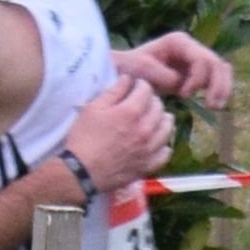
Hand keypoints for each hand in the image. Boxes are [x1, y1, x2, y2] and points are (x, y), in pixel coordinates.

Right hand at [67, 71, 175, 190]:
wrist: (82, 171)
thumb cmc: (83, 137)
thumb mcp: (93, 108)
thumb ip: (113, 92)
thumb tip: (128, 79)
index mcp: (131, 112)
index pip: (146, 90)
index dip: (141, 85)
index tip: (135, 86)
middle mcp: (145, 129)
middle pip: (160, 108)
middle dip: (152, 100)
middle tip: (143, 102)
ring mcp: (149, 149)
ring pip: (167, 128)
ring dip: (163, 119)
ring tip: (155, 118)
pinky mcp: (148, 165)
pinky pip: (165, 153)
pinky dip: (164, 145)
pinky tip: (157, 142)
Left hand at [120, 23, 235, 113]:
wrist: (128, 71)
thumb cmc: (132, 68)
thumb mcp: (142, 69)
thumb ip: (162, 74)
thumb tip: (180, 82)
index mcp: (179, 42)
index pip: (200, 59)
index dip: (197, 79)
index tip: (182, 96)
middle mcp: (191, 46)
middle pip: (216, 63)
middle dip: (217, 85)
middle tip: (211, 106)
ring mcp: (196, 57)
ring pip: (221, 69)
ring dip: (223, 88)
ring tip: (216, 107)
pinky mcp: (198, 70)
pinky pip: (218, 77)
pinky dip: (220, 90)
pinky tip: (215, 104)